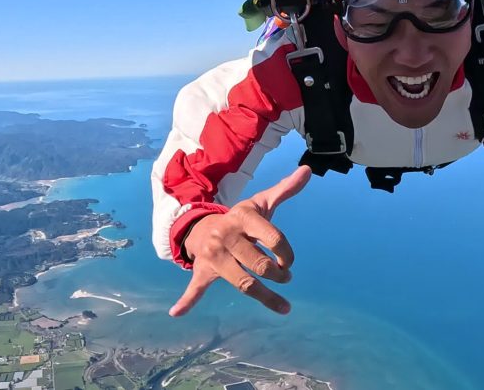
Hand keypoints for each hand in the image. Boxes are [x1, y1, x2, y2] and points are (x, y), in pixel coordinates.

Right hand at [169, 165, 311, 316]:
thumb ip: (285, 189)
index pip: (274, 238)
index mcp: (243, 218)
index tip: (289, 262)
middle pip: (260, 264)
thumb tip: (307, 171)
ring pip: (243, 283)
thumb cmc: (240, 219)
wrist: (202, 226)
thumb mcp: (260, 203)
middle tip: (285, 277)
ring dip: (266, 297)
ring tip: (284, 306)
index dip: (287, 253)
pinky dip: (185, 301)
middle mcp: (227, 236)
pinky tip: (176, 312)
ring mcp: (214, 255)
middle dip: (278, 274)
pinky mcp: (202, 271)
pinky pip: (194, 287)